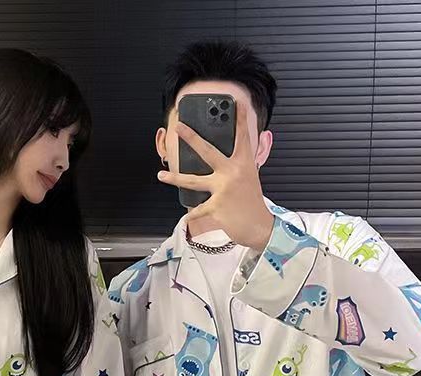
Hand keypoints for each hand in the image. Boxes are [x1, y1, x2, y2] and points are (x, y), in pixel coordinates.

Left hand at [157, 104, 274, 251]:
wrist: (259, 226)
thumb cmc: (251, 203)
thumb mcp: (248, 179)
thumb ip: (236, 167)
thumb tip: (222, 160)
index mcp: (243, 164)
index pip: (241, 138)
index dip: (239, 120)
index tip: (235, 103)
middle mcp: (232, 172)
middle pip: (208, 151)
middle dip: (192, 137)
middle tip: (179, 126)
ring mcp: (223, 188)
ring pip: (194, 180)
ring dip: (175, 178)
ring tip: (161, 175)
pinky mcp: (216, 206)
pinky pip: (198, 209)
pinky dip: (193, 214)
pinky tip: (187, 216)